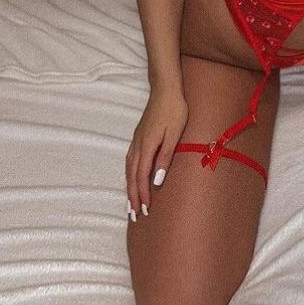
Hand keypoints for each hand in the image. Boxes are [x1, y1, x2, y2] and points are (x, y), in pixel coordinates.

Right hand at [125, 88, 187, 220]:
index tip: (145, 210)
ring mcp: (136, 141)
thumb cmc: (174, 110)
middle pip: (132, 176)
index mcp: (147, 146)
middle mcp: (138, 145)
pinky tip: (131, 179)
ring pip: (128, 170)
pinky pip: (129, 161)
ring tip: (130, 204)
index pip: (142, 176)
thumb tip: (156, 181)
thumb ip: (165, 157)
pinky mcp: (138, 137)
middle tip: (134, 215)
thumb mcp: (175, 134)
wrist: (165, 89)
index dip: (142, 194)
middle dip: (132, 197)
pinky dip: (129, 175)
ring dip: (129, 188)